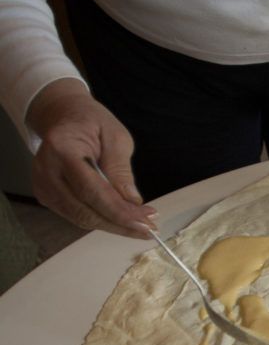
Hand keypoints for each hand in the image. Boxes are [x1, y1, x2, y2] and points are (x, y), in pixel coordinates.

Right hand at [27, 78, 155, 239]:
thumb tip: (132, 201)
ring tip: (140, 223)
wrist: (64, 117)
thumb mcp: (116, 137)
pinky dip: (101, 219)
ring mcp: (42, 184)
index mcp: (62, 149)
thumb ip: (121, 170)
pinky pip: (76, 215)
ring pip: (81, 218)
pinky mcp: (45, 194)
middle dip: (120, 223)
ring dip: (113, 224)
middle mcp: (46, 169)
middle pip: (85, 210)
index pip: (91, 190)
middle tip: (149, 227)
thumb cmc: (91, 123)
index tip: (145, 223)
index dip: (119, 212)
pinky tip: (121, 216)